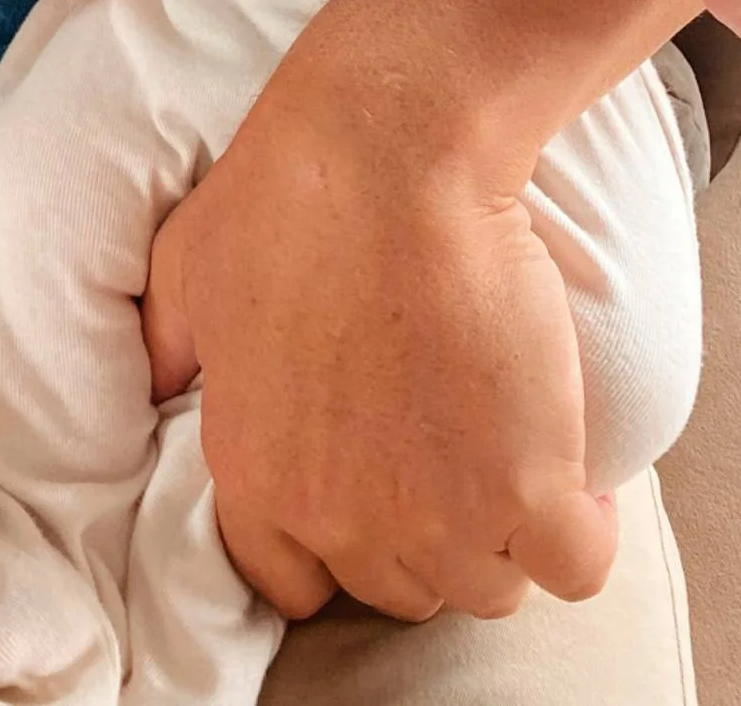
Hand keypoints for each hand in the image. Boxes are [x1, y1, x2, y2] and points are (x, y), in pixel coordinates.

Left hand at [141, 87, 616, 626]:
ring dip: (502, 535)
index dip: (331, 543)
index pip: (289, 581)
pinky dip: (583, 530)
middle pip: (398, 585)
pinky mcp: (530, 494)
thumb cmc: (286, 193)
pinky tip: (575, 476)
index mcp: (255, 476)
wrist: (391, 153)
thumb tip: (157, 382)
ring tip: (509, 456)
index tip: (366, 493)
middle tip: (442, 454)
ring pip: (486, 586)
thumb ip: (170, 345)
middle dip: (419, 532)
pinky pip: (575, 569)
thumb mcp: (187, 269)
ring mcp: (440, 519)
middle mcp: (342, 520)